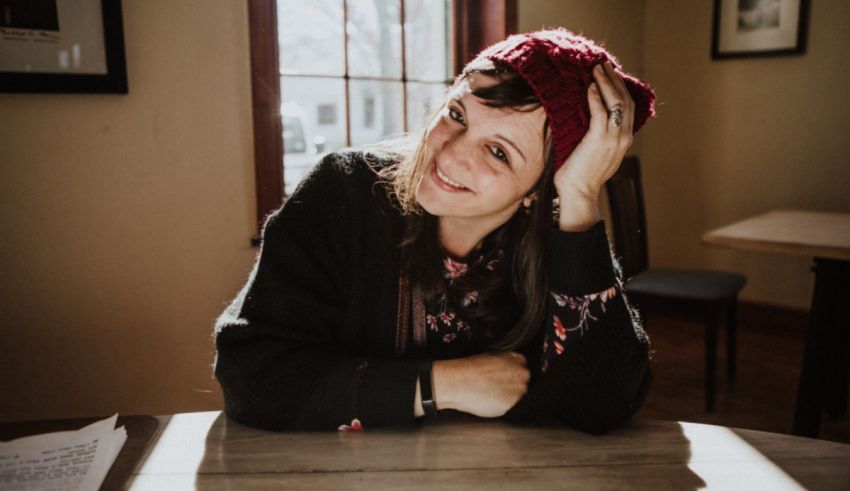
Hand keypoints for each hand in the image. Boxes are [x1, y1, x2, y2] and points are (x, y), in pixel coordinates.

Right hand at [433, 351, 529, 417]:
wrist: (459, 382)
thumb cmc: (469, 369)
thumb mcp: (491, 356)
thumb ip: (505, 363)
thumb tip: (508, 370)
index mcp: (518, 359)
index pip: (523, 368)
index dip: (513, 375)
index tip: (505, 380)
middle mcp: (523, 373)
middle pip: (524, 383)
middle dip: (513, 386)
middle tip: (498, 389)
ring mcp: (520, 389)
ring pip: (520, 397)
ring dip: (510, 398)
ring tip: (493, 396)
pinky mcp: (513, 404)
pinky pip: (512, 408)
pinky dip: (503, 407)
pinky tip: (491, 402)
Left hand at [554, 61, 635, 230]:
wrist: (578, 193)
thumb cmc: (580, 174)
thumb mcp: (595, 152)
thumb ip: (598, 135)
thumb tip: (588, 117)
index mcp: (624, 139)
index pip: (628, 107)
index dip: (620, 88)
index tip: (610, 74)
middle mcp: (623, 137)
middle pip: (625, 100)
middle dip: (614, 80)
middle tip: (604, 64)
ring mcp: (614, 138)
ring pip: (616, 102)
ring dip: (606, 83)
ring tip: (597, 69)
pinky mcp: (599, 139)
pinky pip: (601, 112)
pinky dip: (596, 97)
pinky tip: (589, 86)